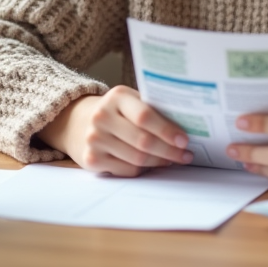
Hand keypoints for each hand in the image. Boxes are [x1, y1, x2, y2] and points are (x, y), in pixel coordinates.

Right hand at [37, 86, 193, 176]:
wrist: (81, 122)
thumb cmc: (118, 111)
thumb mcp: (132, 101)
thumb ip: (153, 109)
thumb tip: (186, 125)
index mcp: (117, 97)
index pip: (145, 116)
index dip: (167, 130)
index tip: (184, 140)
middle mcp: (102, 117)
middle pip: (143, 141)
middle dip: (169, 151)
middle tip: (186, 155)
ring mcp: (94, 139)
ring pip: (137, 159)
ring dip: (160, 162)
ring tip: (173, 159)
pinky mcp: (91, 159)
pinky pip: (127, 170)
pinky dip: (145, 170)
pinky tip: (153, 164)